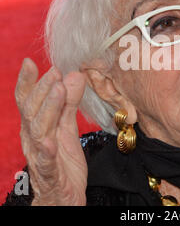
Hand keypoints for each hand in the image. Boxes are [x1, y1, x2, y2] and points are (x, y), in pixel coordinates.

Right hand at [15, 58, 87, 204]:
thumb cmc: (63, 159)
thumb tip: (73, 75)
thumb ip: (69, 103)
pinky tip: (50, 141)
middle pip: (32, 111)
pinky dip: (46, 151)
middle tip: (55, 72)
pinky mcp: (50, 173)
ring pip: (38, 130)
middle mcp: (33, 138)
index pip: (28, 100)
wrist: (64, 194)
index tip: (30, 62)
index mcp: (36, 126)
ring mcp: (39, 155)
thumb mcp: (67, 126)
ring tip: (59, 91)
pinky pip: (46, 162)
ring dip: (48, 109)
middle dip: (43, 89)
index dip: (28, 82)